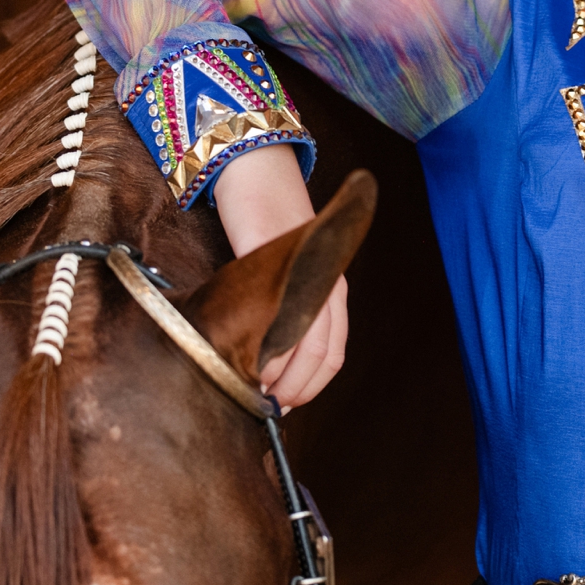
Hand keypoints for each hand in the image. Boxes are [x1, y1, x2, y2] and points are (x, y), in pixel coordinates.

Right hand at [213, 146, 349, 409]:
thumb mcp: (280, 278)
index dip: (310, 388)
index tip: (285, 407)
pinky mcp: (277, 262)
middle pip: (320, 356)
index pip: (331, 356)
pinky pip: (279, 316)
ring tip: (256, 389)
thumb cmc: (264, 230)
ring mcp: (305, 275)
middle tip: (268, 407)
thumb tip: (264, 369)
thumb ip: (282, 317)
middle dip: (295, 390)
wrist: (254, 176)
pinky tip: (253, 362)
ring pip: (305, 343)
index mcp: (331, 292)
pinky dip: (269, 350)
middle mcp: (327, 286)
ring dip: (281, 377)